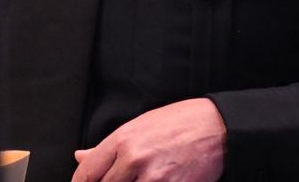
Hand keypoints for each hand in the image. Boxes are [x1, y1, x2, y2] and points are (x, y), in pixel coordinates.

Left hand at [70, 98, 225, 181]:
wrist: (217, 128)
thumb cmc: (179, 123)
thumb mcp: (139, 126)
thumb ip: (108, 147)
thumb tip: (80, 157)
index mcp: (123, 140)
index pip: (88, 172)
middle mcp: (134, 159)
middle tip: (116, 180)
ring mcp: (153, 178)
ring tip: (135, 179)